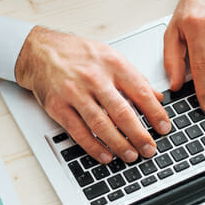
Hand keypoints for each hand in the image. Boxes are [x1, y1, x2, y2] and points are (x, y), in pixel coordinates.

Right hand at [14, 26, 170, 163]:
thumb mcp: (110, 56)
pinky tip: (105, 155)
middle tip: (150, 148)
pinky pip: (79, 131)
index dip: (155, 113)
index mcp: (112, 64)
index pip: (140, 92)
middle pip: (122, 112)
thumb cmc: (76, 53)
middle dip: (139, 134)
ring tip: (131, 155)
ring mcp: (75, 93)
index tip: (165, 127)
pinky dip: (93, 146)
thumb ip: (134, 77)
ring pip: (101, 124)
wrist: (39, 50)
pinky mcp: (58, 106)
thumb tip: (157, 97)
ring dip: (119, 143)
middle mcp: (94, 78)